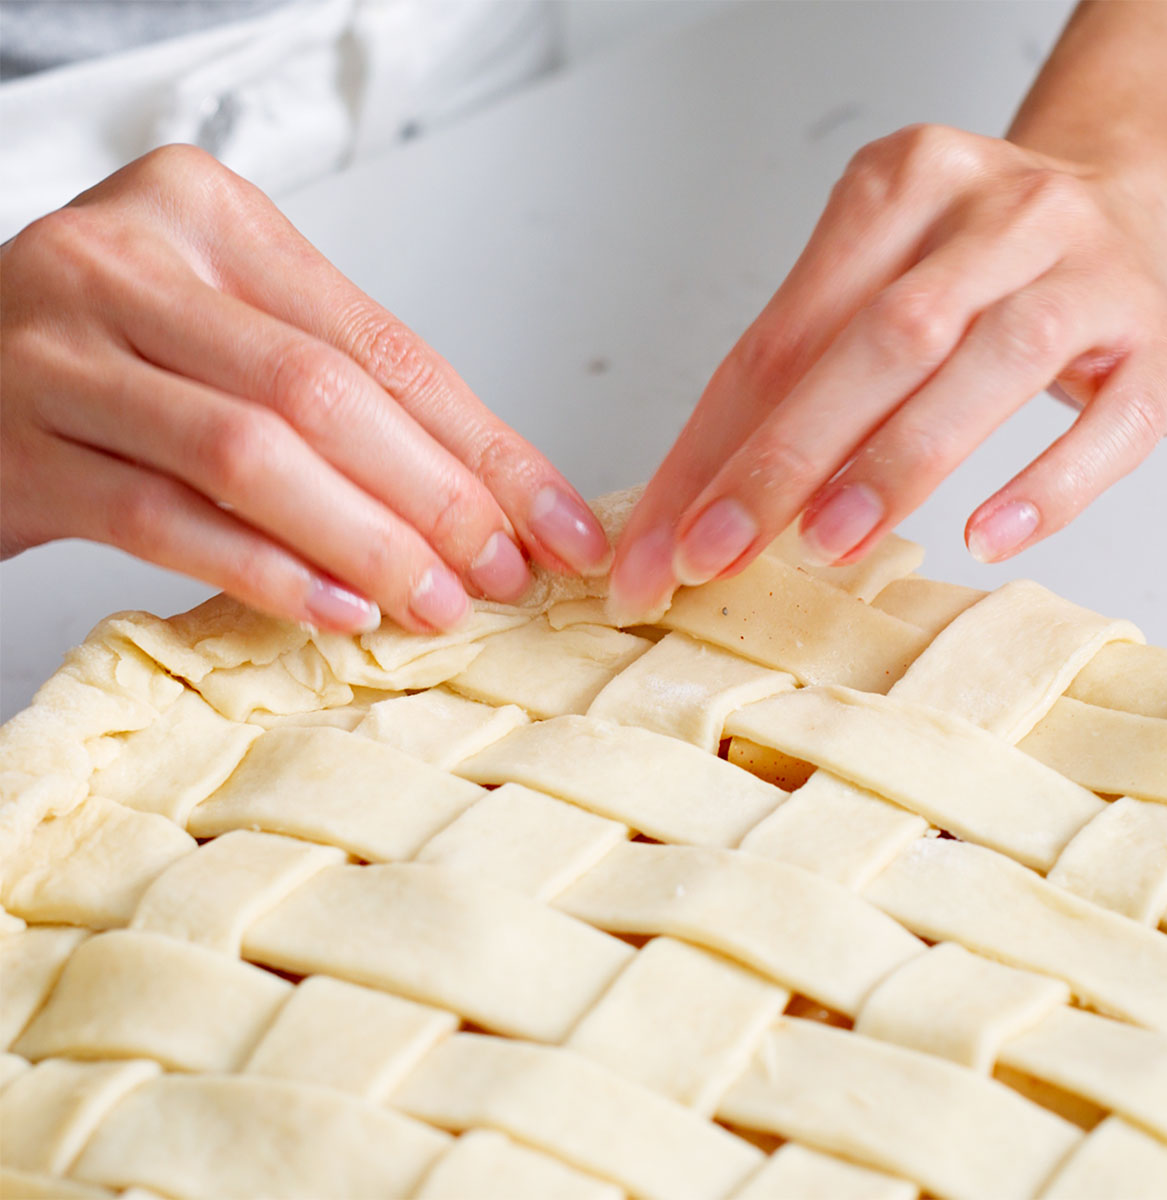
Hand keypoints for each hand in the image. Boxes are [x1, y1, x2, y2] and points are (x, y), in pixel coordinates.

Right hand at [1, 145, 608, 632]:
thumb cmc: (119, 351)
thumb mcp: (234, 329)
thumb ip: (343, 387)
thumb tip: (493, 494)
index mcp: (208, 215)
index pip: (382, 344)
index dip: (484, 445)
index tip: (557, 521)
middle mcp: (128, 263)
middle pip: (323, 393)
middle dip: (434, 498)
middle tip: (503, 572)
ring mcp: (60, 352)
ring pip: (248, 454)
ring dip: (361, 540)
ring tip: (434, 603)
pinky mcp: (20, 449)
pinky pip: (162, 519)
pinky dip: (262, 570)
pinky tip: (335, 611)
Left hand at [608, 4, 1166, 624]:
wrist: (1141, 206)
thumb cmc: (981, 269)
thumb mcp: (875, 288)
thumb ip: (793, 381)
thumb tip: (695, 508)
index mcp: (900, 189)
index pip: (779, 337)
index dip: (710, 449)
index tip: (661, 546)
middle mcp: (995, 214)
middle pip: (870, 341)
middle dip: (779, 460)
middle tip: (714, 553)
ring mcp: (1086, 272)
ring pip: (980, 365)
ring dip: (893, 464)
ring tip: (825, 543)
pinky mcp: (1160, 347)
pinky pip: (1106, 423)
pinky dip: (1042, 487)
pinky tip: (982, 536)